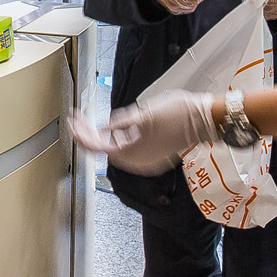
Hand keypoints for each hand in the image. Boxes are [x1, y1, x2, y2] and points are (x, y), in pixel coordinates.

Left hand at [68, 91, 218, 175]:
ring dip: (104, 139)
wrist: (204, 120)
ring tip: (93, 123)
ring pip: (118, 152)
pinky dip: (120, 141)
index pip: (97, 147)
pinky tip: (117, 130)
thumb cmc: (177, 113)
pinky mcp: (155, 158)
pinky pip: (131, 152)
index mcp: (132, 152)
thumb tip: (103, 127)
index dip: (81, 135)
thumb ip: (120, 122)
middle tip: (79, 119)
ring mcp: (147, 163)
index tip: (72, 121)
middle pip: (105, 151)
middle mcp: (138, 163)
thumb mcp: (143, 113)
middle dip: (89, 135)